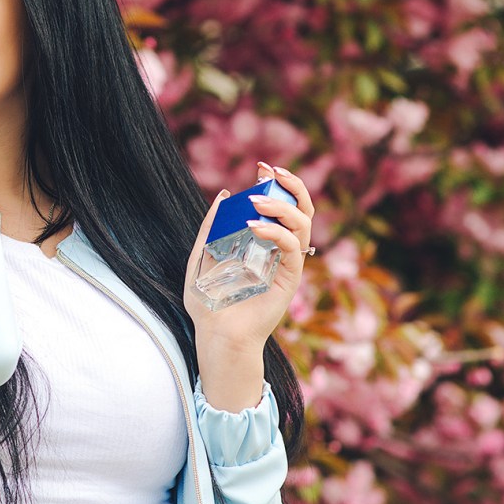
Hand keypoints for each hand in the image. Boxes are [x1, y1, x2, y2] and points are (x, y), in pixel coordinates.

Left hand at [184, 161, 314, 348]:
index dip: (277, 183)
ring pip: (303, 224)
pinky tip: (254, 227)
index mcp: (264, 243)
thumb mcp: (200, 257)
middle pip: (302, 210)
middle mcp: (280, 250)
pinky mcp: (289, 279)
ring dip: (282, 206)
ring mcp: (287, 264)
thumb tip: (223, 197)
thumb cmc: (209, 303)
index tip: (261, 167)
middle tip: (269, 171)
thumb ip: (211, 229)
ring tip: (256, 200)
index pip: (281, 206)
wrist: (216, 336)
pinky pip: (292, 248)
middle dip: (290, 185)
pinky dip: (276, 232)